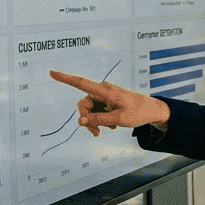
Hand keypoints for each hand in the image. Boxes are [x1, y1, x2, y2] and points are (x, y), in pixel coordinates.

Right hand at [49, 70, 170, 136]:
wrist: (153, 111)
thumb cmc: (139, 112)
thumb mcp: (118, 119)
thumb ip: (98, 119)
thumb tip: (81, 121)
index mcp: (105, 90)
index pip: (81, 83)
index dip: (65, 78)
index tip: (51, 72)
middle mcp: (103, 91)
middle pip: (84, 105)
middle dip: (87, 119)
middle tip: (96, 132)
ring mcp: (105, 97)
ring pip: (90, 110)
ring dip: (96, 121)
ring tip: (108, 128)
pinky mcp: (108, 102)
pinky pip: (97, 112)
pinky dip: (101, 120)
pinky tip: (111, 125)